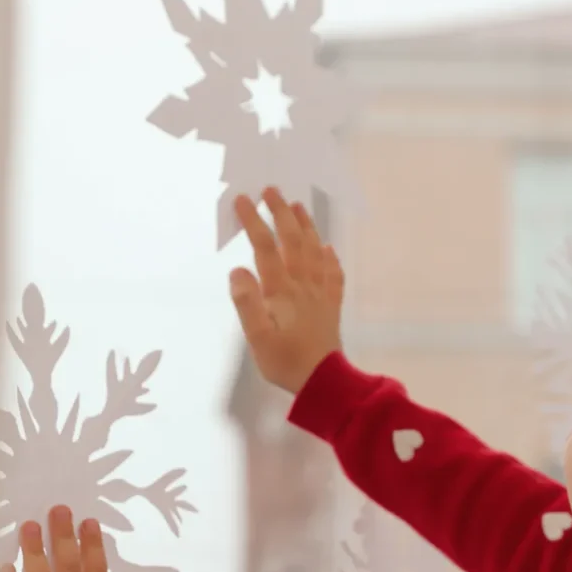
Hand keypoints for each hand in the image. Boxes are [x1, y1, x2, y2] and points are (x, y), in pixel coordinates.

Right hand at [230, 187, 343, 393]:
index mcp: (281, 291)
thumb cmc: (286, 363)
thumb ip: (247, 303)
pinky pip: (334, 275)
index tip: (242, 200)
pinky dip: (330, 258)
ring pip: (315, 252)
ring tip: (299, 206)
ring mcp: (320, 294)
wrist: (324, 382)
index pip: (265, 248)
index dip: (253, 222)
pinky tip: (329, 249)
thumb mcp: (257, 338)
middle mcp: (303, 286)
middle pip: (293, 241)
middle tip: (271, 190)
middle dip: (281, 213)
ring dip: (306, 227)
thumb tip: (238, 270)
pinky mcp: (331, 307)